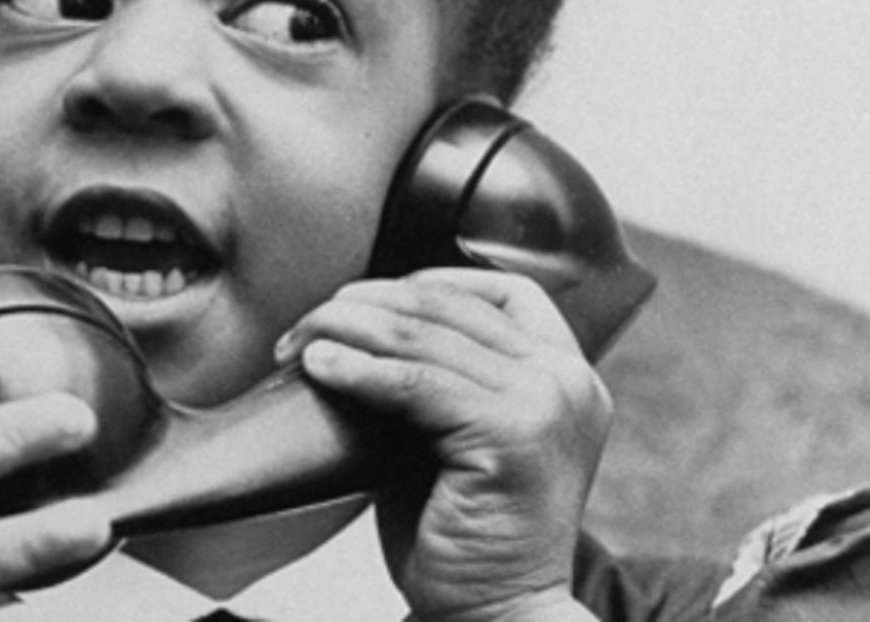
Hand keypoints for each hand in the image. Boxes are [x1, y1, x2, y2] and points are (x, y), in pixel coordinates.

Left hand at [276, 268, 609, 621]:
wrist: (497, 615)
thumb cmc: (468, 537)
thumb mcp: (464, 436)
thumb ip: (444, 379)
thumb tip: (364, 326)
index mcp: (569, 376)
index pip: (508, 291)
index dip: (433, 281)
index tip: (371, 298)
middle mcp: (568, 381)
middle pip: (452, 306)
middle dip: (367, 305)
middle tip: (307, 323)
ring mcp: (547, 404)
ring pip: (424, 337)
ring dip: (348, 330)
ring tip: (299, 341)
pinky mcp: (511, 435)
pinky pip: (415, 383)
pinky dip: (359, 369)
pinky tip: (319, 366)